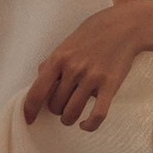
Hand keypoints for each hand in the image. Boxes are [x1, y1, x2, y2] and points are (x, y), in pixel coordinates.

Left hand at [24, 0, 152, 132]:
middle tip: (64, 103)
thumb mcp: (66, 43)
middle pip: (55, 106)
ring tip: (72, 115)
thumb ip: (51, 62)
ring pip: (72, 113)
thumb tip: (38, 81)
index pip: (37, 92)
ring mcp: (92, 78)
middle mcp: (73, 69)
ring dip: (69, 118)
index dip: (30, 109)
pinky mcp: (110, 85)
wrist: (124, 26)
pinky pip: (97, 115)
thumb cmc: (93, 33)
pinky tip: (85, 124)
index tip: (29, 119)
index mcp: (59, 59)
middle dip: (56, 109)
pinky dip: (89, 125)